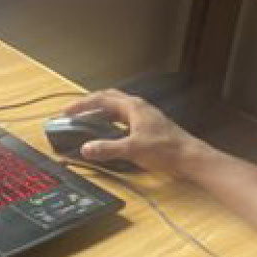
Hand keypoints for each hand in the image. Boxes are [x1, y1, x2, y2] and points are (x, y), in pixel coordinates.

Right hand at [64, 89, 205, 175]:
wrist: (189, 157)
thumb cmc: (166, 149)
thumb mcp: (132, 149)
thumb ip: (107, 148)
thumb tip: (86, 148)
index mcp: (133, 107)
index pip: (101, 99)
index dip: (82, 104)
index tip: (67, 111)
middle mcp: (138, 108)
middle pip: (108, 99)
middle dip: (89, 104)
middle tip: (74, 113)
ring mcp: (144, 116)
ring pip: (116, 108)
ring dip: (100, 112)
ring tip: (86, 121)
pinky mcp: (147, 127)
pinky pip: (123, 119)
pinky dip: (110, 122)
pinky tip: (107, 132)